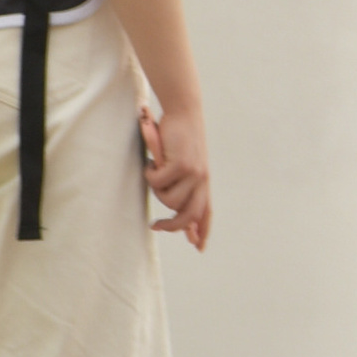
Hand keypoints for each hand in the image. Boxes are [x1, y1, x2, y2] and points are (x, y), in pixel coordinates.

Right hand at [140, 100, 211, 248]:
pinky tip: (154, 159)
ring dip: (156, 187)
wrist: (184, 111)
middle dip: (171, 225)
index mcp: (204, 180)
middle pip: (187, 215)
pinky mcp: (182, 165)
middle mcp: (202, 179)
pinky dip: (151, 172)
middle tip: (155, 226)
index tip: (198, 246)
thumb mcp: (182, 163)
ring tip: (157, 168)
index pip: (206, 211)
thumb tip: (173, 207)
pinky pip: (158, 181)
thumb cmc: (178, 136)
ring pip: (168, 199)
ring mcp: (194, 173)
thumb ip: (180, 184)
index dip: (202, 230)